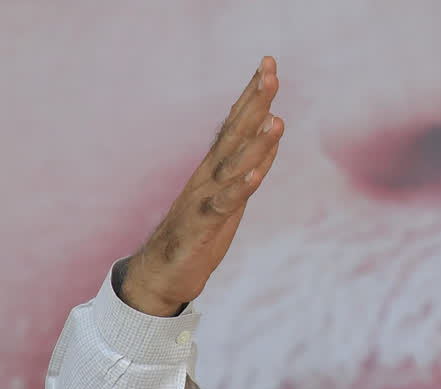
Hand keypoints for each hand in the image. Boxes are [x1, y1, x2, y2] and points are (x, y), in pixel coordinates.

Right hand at [120, 56, 283, 315]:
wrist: (163, 272)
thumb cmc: (199, 231)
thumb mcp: (233, 195)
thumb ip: (251, 165)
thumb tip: (272, 134)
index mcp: (216, 167)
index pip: (237, 122)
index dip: (253, 94)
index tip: (268, 64)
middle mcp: (209, 176)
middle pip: (234, 133)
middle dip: (254, 103)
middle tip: (270, 72)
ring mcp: (204, 198)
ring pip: (232, 165)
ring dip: (255, 143)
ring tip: (276, 120)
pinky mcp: (203, 225)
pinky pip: (223, 204)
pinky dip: (239, 189)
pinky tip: (255, 175)